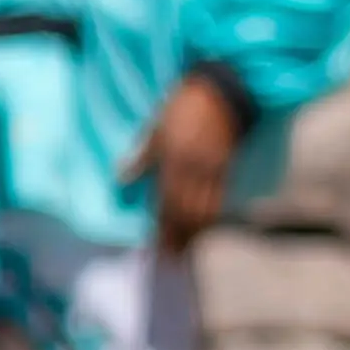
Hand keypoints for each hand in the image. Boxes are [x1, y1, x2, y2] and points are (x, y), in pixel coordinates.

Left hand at [123, 70, 245, 246]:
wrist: (222, 90)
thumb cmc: (183, 106)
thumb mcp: (157, 127)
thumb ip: (142, 156)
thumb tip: (122, 180)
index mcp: (173, 159)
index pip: (165, 203)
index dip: (160, 229)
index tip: (154, 248)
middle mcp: (194, 170)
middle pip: (185, 213)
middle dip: (177, 238)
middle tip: (169, 258)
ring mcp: (214, 170)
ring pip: (204, 210)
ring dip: (194, 233)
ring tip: (185, 249)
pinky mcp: (228, 168)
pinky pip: (219, 199)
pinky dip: (211, 217)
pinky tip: (204, 227)